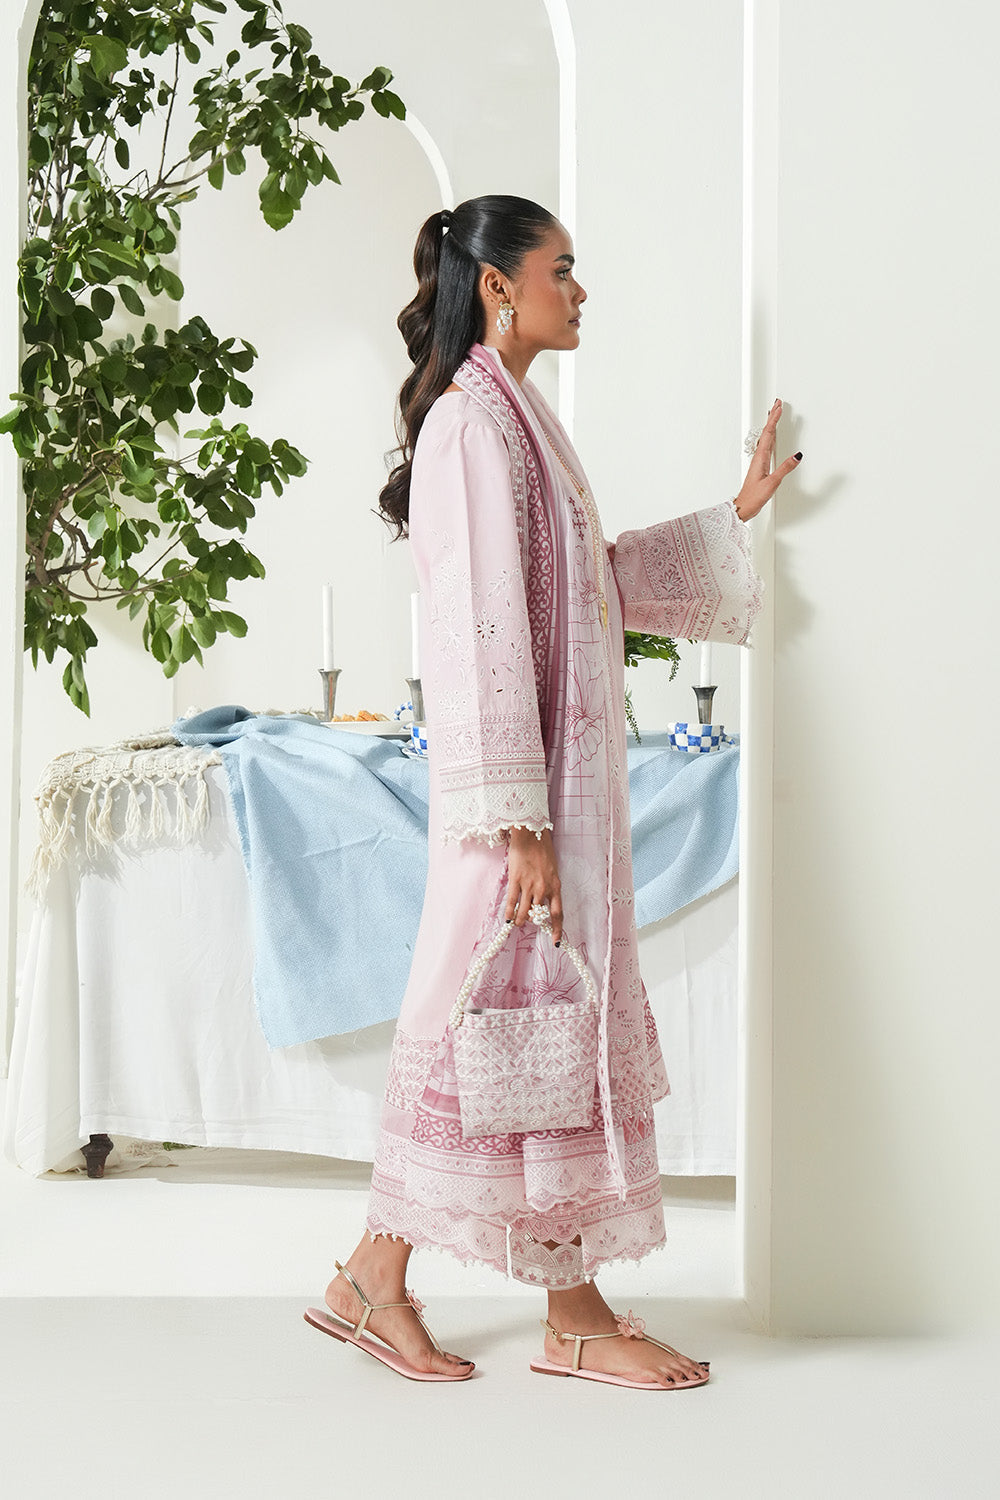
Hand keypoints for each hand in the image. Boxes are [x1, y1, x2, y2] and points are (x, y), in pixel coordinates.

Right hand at [504, 827, 562, 944]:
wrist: (531, 834)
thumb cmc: (543, 849)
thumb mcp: (552, 870)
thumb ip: (549, 886)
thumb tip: (542, 901)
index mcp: (556, 885)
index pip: (558, 914)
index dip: (557, 930)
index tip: (556, 942)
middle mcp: (543, 888)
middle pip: (538, 915)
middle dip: (533, 922)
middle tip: (529, 922)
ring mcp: (528, 885)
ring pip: (524, 912)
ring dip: (520, 920)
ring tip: (517, 922)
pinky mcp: (515, 880)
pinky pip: (511, 902)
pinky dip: (509, 912)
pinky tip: (507, 919)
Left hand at [735, 398, 800, 520]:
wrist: (744, 506)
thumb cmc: (754, 496)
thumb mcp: (772, 483)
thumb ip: (785, 469)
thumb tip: (797, 456)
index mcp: (760, 458)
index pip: (768, 434)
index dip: (773, 420)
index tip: (779, 408)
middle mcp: (759, 457)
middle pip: (766, 432)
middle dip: (772, 417)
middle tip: (777, 404)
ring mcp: (759, 461)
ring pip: (766, 438)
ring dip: (771, 425)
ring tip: (775, 415)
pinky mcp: (760, 466)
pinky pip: (766, 446)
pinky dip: (770, 437)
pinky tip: (772, 437)